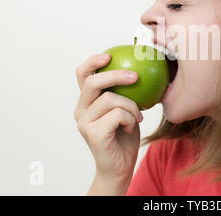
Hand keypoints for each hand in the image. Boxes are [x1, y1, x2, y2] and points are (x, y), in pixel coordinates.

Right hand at [74, 54, 141, 189]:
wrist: (120, 166)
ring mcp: (84, 122)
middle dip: (116, 75)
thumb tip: (139, 68)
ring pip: (110, 99)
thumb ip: (124, 92)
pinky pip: (117, 115)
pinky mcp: (92, 133)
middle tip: (135, 76)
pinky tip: (131, 126)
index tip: (108, 55)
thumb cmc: (125, 135)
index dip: (92, 62)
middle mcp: (81, 110)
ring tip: (138, 115)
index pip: (82, 75)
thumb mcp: (126, 108)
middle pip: (93, 83)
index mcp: (86, 101)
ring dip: (131, 106)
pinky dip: (130, 118)